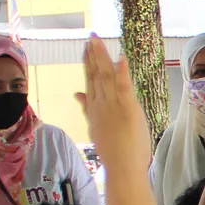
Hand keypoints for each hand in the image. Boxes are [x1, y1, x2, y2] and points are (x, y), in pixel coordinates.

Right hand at [74, 35, 149, 172]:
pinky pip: (124, 86)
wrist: (122, 168)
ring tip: (98, 41)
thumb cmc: (113, 151)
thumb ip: (87, 108)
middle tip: (91, 37)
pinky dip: (122, 72)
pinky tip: (121, 58)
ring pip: (106, 76)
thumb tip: (76, 94)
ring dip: (102, 57)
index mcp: (94, 109)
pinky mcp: (128, 109)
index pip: (90, 81)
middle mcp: (101, 104)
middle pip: (96, 75)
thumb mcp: (95, 127)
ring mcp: (113, 105)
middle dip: (93, 55)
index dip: (88, 63)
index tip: (86, 48)